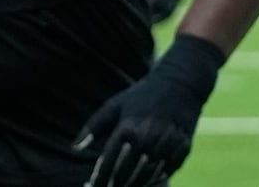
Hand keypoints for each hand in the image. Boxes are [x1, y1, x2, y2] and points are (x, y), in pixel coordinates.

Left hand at [74, 35, 224, 186]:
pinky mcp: (183, 148)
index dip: (98, 182)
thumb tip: (75, 147)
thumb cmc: (142, 95)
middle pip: (125, 176)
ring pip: (146, 178)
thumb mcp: (115, 105)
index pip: (108, 166)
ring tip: (124, 186)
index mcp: (127, 129)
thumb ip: (93, 126)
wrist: (181, 82)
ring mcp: (167, 145)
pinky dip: (155, 178)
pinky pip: (166, 172)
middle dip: (114, 186)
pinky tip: (146, 178)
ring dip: (134, 185)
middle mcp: (146, 139)